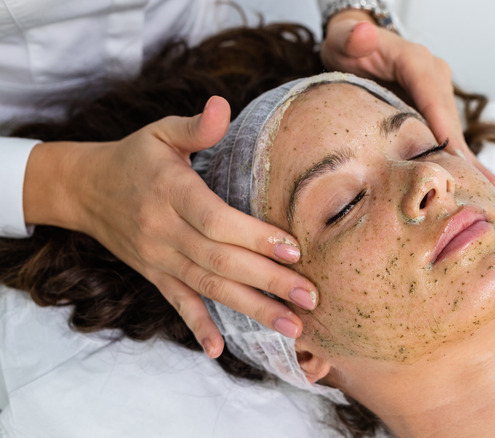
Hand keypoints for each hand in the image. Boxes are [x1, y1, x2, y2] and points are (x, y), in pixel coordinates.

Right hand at [23, 96, 317, 357]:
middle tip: (310, 298)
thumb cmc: (135, 157)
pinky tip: (220, 350)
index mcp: (171, 192)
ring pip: (208, 289)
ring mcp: (158, 258)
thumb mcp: (160, 132)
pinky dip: (198, 327)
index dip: (254, 237)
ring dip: (251, 310)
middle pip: (219, 262)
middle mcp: (164, 231)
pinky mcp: (155, 275)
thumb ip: (195, 126)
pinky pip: (177, 304)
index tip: (294, 249)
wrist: (84, 189)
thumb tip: (223, 104)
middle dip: (268, 282)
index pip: (215, 220)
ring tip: (292, 327)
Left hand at [321, 12, 494, 186]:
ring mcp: (437, 93)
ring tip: (484, 189)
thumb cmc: (348, 44)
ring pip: (452, 129)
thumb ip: (350, 38)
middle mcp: (434, 76)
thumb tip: (362, 34)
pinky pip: (450, 134)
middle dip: (459, 152)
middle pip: (448, 118)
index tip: (451, 153)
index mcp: (415, 61)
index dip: (442, 125)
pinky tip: (485, 180)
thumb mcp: (342, 39)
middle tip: (469, 185)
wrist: (354, 46)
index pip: (432, 94)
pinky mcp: (435, 109)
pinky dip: (463, 157)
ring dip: (465, 159)